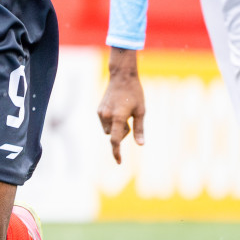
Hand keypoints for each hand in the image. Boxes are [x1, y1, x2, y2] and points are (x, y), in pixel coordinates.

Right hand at [96, 48, 145, 163]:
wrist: (121, 77)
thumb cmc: (134, 93)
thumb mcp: (141, 111)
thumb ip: (139, 129)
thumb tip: (140, 144)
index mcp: (118, 117)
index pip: (116, 140)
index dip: (117, 152)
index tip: (119, 162)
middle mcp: (107, 116)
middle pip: (114, 135)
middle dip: (123, 132)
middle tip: (130, 118)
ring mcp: (101, 113)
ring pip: (108, 130)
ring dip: (116, 127)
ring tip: (123, 112)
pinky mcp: (98, 110)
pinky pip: (105, 123)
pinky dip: (111, 121)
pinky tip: (117, 109)